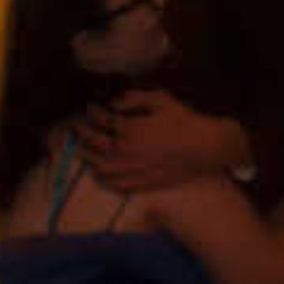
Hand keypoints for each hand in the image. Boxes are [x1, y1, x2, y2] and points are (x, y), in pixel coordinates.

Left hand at [83, 89, 247, 191]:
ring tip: (85, 151)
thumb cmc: (185, 121)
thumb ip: (134, 98)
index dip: (92, 113)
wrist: (206, 147)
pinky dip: (104, 178)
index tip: (89, 109)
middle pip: (93, 145)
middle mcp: (123, 153)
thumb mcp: (161, 100)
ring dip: (88, 157)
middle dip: (83, 134)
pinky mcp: (141, 183)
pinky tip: (102, 173)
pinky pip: (115, 184)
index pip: (101, 120)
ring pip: (100, 167)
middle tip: (78, 128)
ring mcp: (131, 171)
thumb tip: (114, 102)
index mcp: (127, 130)